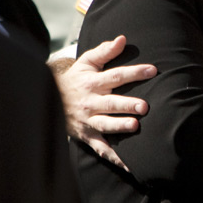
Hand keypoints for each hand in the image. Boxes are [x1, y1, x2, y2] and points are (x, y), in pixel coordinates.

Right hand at [53, 35, 155, 169]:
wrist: (49, 99)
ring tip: (135, 127)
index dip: (134, 72)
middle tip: (144, 106)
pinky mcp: (88, 136)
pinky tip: (129, 164)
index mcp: (92, 83)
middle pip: (111, 103)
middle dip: (127, 105)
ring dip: (119, 127)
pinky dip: (114, 157)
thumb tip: (123, 39)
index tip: (152, 70)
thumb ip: (105, 51)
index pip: (116, 76)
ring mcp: (89, 121)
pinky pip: (101, 148)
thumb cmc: (76, 79)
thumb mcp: (87, 62)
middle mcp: (91, 103)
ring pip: (105, 125)